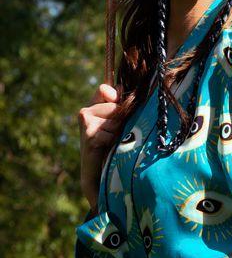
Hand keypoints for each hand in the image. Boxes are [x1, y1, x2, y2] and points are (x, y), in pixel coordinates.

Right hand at [78, 83, 124, 209]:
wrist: (96, 170)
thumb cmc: (109, 144)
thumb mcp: (115, 121)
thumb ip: (117, 104)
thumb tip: (120, 87)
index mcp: (91, 105)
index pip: (103, 89)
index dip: (113, 94)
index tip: (118, 101)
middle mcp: (85, 112)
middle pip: (115, 107)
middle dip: (121, 120)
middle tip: (115, 133)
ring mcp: (85, 123)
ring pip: (116, 120)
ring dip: (119, 131)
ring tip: (112, 140)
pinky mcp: (89, 135)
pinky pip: (112, 133)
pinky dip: (114, 141)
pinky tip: (107, 147)